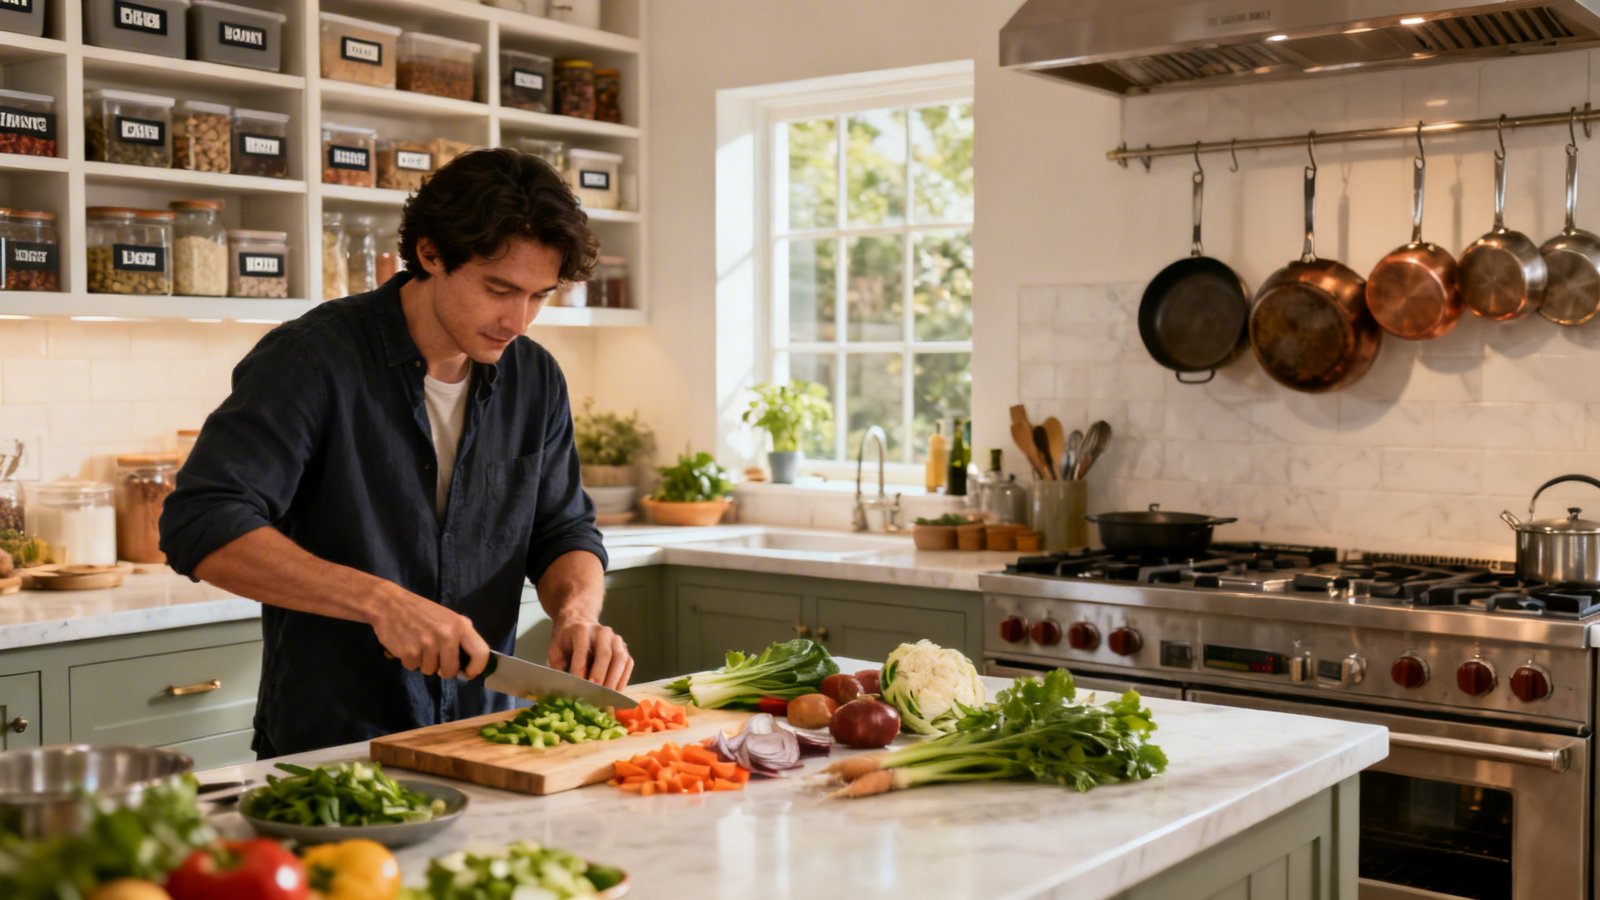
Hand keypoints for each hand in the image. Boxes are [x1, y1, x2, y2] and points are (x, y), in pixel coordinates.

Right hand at [368, 587, 490, 679]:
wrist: (389, 604)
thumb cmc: (421, 612)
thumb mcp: (448, 617)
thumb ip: (460, 636)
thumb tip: (470, 662)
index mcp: (460, 626)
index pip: (481, 653)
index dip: (477, 668)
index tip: (469, 673)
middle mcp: (446, 636)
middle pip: (451, 671)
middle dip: (443, 670)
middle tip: (436, 658)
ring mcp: (427, 645)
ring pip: (431, 671)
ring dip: (424, 663)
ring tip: (418, 644)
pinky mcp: (409, 653)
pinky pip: (414, 668)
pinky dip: (410, 661)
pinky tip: (407, 645)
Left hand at [549, 616, 632, 689]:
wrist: (580, 624)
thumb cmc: (566, 642)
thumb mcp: (556, 651)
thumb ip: (560, 667)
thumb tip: (568, 688)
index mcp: (581, 630)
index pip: (582, 651)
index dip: (580, 670)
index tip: (578, 687)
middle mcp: (602, 632)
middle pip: (605, 654)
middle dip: (600, 675)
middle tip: (595, 694)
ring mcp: (616, 639)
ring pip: (621, 659)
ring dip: (614, 680)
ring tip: (607, 697)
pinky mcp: (624, 648)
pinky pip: (628, 664)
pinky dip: (623, 679)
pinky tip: (615, 692)